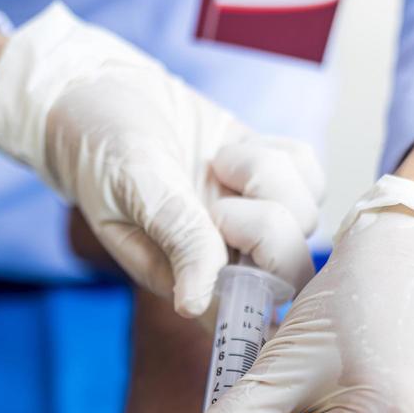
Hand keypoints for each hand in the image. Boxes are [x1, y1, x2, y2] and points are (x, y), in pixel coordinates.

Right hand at [0, 2, 322, 316]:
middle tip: (218, 204)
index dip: (257, 295)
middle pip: (289, 271)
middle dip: (266, 231)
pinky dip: (285, 158)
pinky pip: (311, 179)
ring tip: (218, 162)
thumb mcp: (135, 190)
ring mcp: (248, 219)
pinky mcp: (266, 179)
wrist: (104, 96)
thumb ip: (176, 238)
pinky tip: (238, 150)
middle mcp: (223, 258)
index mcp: (184, 280)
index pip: (242, 316)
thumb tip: (194, 304)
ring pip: (305, 219)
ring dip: (270, 181)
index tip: (236, 250)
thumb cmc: (102, 150)